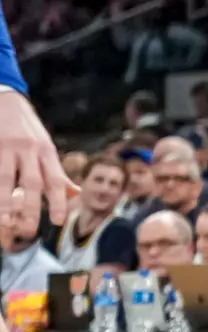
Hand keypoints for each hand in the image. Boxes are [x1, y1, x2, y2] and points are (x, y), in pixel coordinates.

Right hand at [0, 91, 73, 225]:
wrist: (6, 99)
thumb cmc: (27, 131)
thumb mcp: (46, 148)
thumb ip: (57, 171)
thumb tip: (76, 194)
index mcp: (46, 151)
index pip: (54, 180)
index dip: (57, 201)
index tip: (57, 221)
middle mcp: (27, 149)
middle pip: (31, 182)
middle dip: (31, 208)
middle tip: (29, 231)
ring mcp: (6, 147)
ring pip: (4, 179)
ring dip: (4, 203)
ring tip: (4, 223)